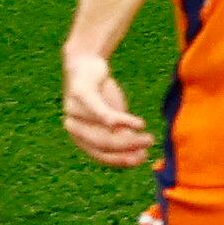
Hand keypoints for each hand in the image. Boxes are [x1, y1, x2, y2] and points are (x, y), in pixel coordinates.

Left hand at [63, 46, 151, 167]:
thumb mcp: (113, 119)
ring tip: (149, 135)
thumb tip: (141, 156)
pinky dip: (120, 119)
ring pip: (104, 129)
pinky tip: (139, 124)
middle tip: (150, 143)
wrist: (86, 64)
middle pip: (102, 143)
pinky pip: (101, 111)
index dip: (121, 160)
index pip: (100, 155)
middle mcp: (72, 126)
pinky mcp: (80, 93)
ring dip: (131, 135)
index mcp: (79, 137)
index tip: (142, 159)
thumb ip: (122, 136)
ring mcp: (73, 109)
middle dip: (129, 147)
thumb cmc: (100, 95)